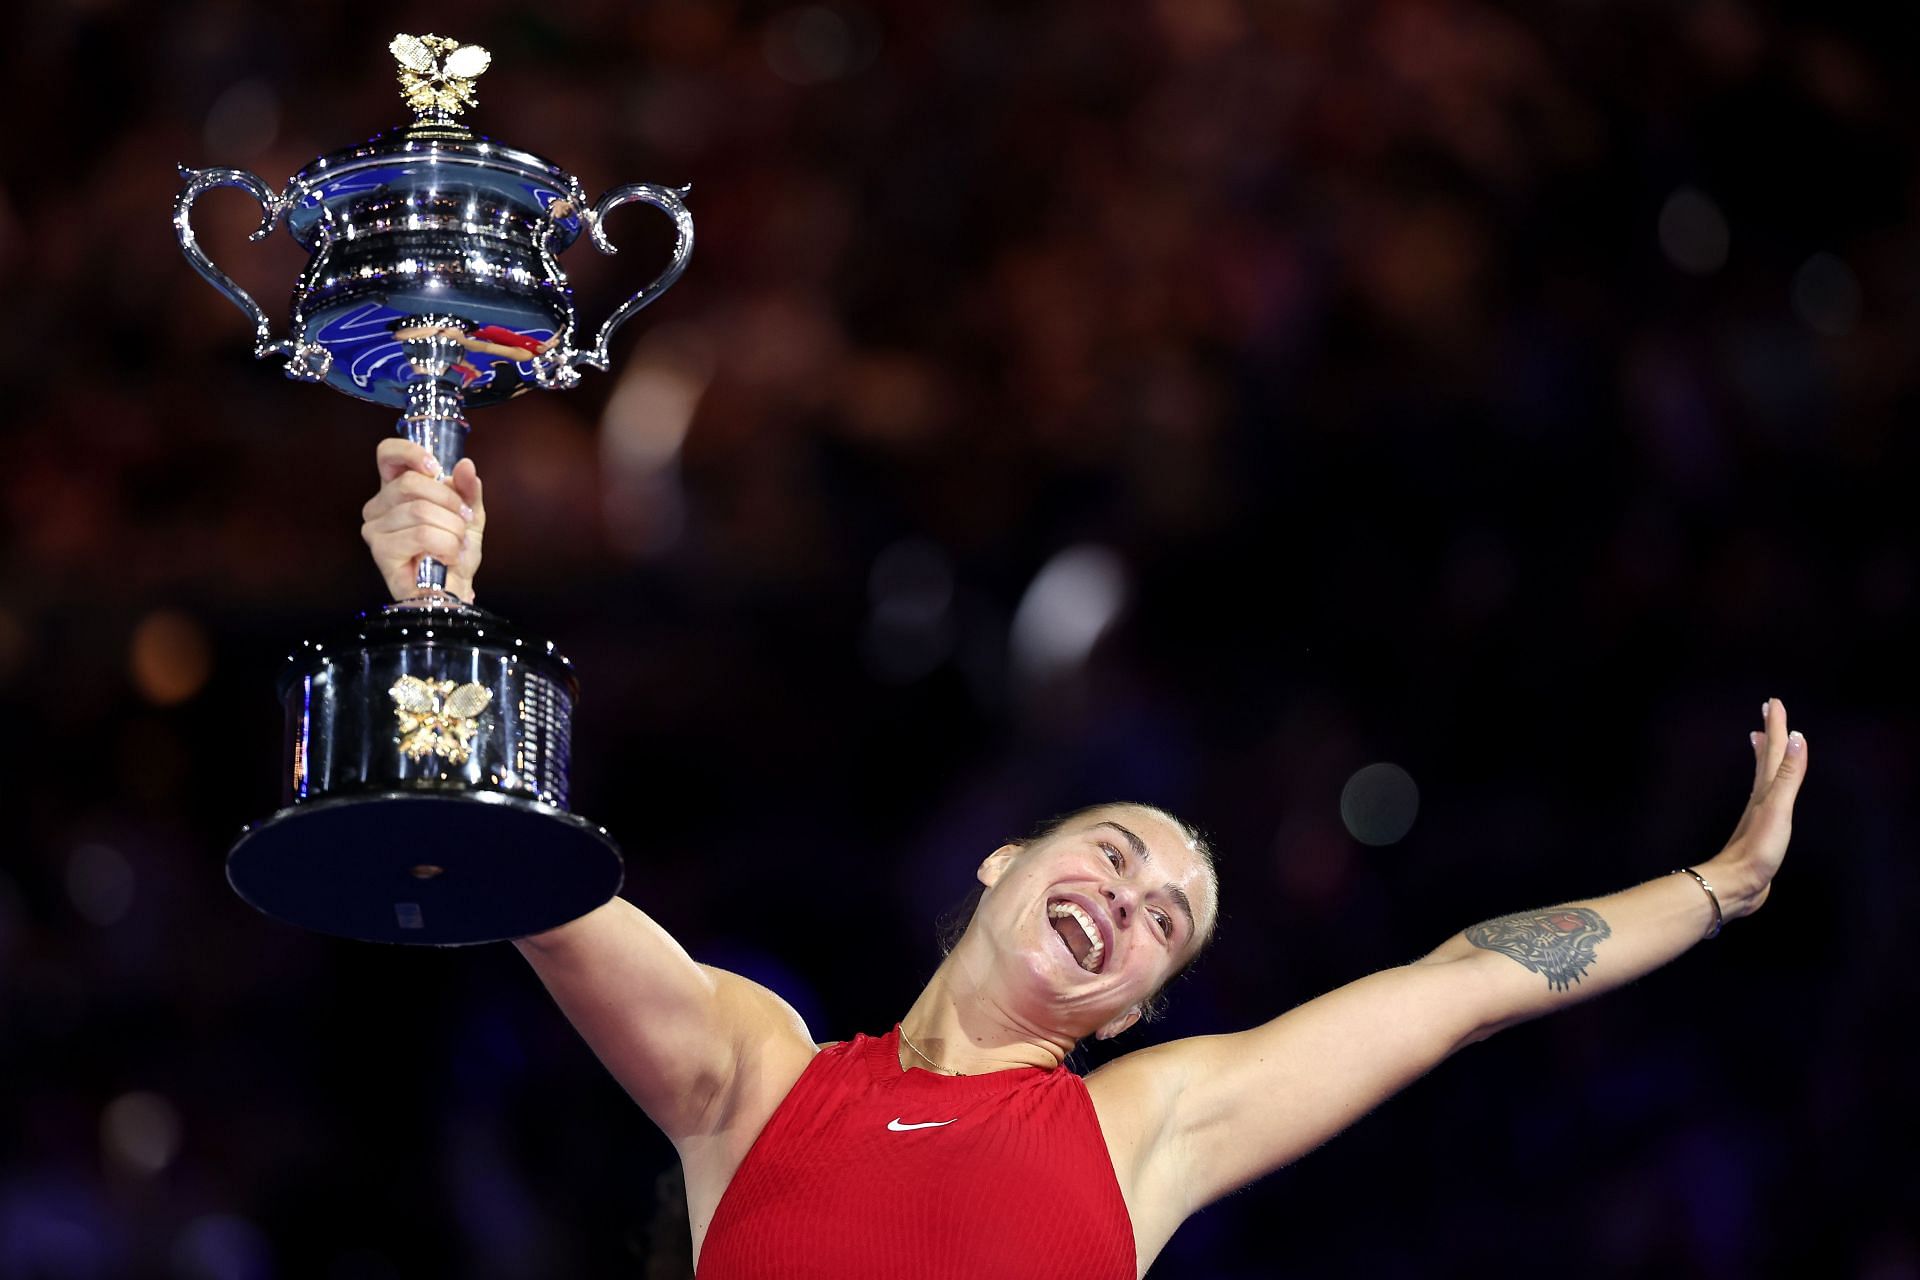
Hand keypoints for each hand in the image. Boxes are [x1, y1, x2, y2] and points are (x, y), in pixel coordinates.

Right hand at [359, 439, 485, 602]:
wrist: (454, 589)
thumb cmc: (453, 551)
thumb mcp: (468, 513)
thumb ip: (467, 488)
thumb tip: (466, 465)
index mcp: (395, 490)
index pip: (387, 454)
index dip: (411, 453)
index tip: (436, 469)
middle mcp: (377, 507)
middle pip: (411, 483)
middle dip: (449, 502)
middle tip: (463, 521)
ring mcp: (375, 529)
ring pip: (420, 511)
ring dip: (452, 529)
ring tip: (456, 545)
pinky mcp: (381, 551)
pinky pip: (422, 535)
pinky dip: (446, 546)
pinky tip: (446, 557)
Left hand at [1706, 697, 1809, 917]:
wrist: (1736, 884)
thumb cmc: (1757, 848)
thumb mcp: (1778, 808)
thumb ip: (1788, 775)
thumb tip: (1796, 737)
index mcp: (1765, 790)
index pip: (1772, 751)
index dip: (1776, 727)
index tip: (1774, 703)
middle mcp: (1760, 797)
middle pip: (1766, 759)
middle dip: (1769, 734)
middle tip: (1768, 712)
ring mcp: (1759, 813)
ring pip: (1764, 777)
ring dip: (1765, 756)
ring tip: (1760, 740)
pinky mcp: (1762, 830)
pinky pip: (1768, 797)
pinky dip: (1769, 784)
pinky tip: (1767, 790)